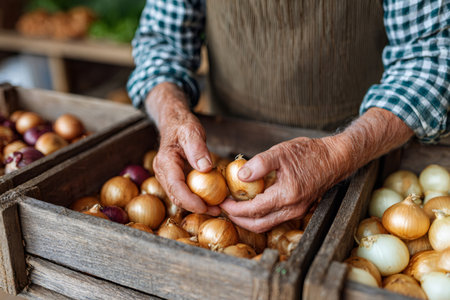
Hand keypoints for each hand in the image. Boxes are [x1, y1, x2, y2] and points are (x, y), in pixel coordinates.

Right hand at [145, 83, 220, 215]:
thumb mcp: (192, 131)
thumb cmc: (183, 125)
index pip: (175, 187)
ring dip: (197, 205)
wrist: (174, 122)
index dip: (190, 201)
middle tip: (218, 210)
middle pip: (177, 197)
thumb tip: (205, 168)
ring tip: (218, 207)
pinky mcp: (174, 179)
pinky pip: (184, 193)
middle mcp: (162, 173)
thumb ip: (197, 148)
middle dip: (196, 207)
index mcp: (165, 162)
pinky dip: (197, 198)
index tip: (206, 207)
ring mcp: (167, 177)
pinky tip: (212, 199)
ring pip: (180, 198)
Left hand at [220, 107, 413, 232]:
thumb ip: (260, 164)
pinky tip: (254, 204)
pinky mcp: (300, 208)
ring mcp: (298, 210)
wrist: (335, 158)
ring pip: (268, 224)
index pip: (254, 209)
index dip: (235, 208)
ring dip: (250, 219)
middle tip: (225, 209)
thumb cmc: (310, 153)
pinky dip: (261, 215)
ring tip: (236, 208)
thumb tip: (241, 176)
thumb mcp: (281, 152)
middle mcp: (293, 208)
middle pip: (260, 224)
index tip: (223, 202)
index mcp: (286, 195)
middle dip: (239, 219)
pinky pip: (276, 218)